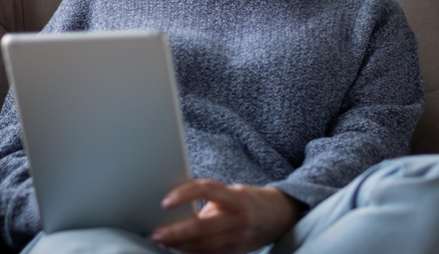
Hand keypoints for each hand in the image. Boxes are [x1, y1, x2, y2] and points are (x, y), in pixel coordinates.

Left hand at [152, 180, 303, 253]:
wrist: (281, 216)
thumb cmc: (251, 201)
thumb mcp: (233, 192)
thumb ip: (210, 200)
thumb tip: (179, 207)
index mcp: (237, 197)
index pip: (208, 190)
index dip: (186, 194)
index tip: (166, 202)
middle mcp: (240, 218)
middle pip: (204, 227)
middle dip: (177, 232)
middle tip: (157, 234)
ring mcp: (239, 238)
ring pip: (206, 245)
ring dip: (181, 246)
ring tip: (163, 242)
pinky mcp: (237, 252)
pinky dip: (194, 253)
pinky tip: (179, 250)